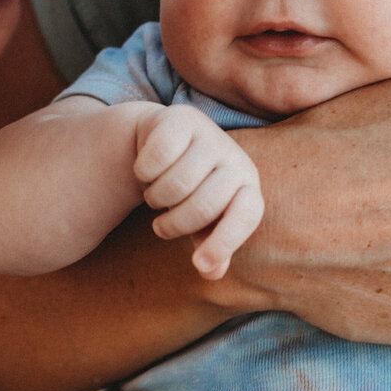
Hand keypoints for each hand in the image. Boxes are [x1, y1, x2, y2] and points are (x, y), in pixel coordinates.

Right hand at [134, 104, 263, 278]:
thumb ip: (211, 249)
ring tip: (156, 196)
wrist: (164, 141)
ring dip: (155, 199)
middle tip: (162, 226)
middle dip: (173, 226)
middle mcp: (235, 158)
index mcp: (247, 186)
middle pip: (202, 206)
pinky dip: (143, 172)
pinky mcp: (182, 117)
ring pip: (176, 184)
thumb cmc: (191, 190)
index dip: (224, 242)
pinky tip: (147, 169)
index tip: (198, 264)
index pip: (247, 214)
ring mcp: (210, 135)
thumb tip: (213, 273)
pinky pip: (156, 158)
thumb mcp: (203, 222)